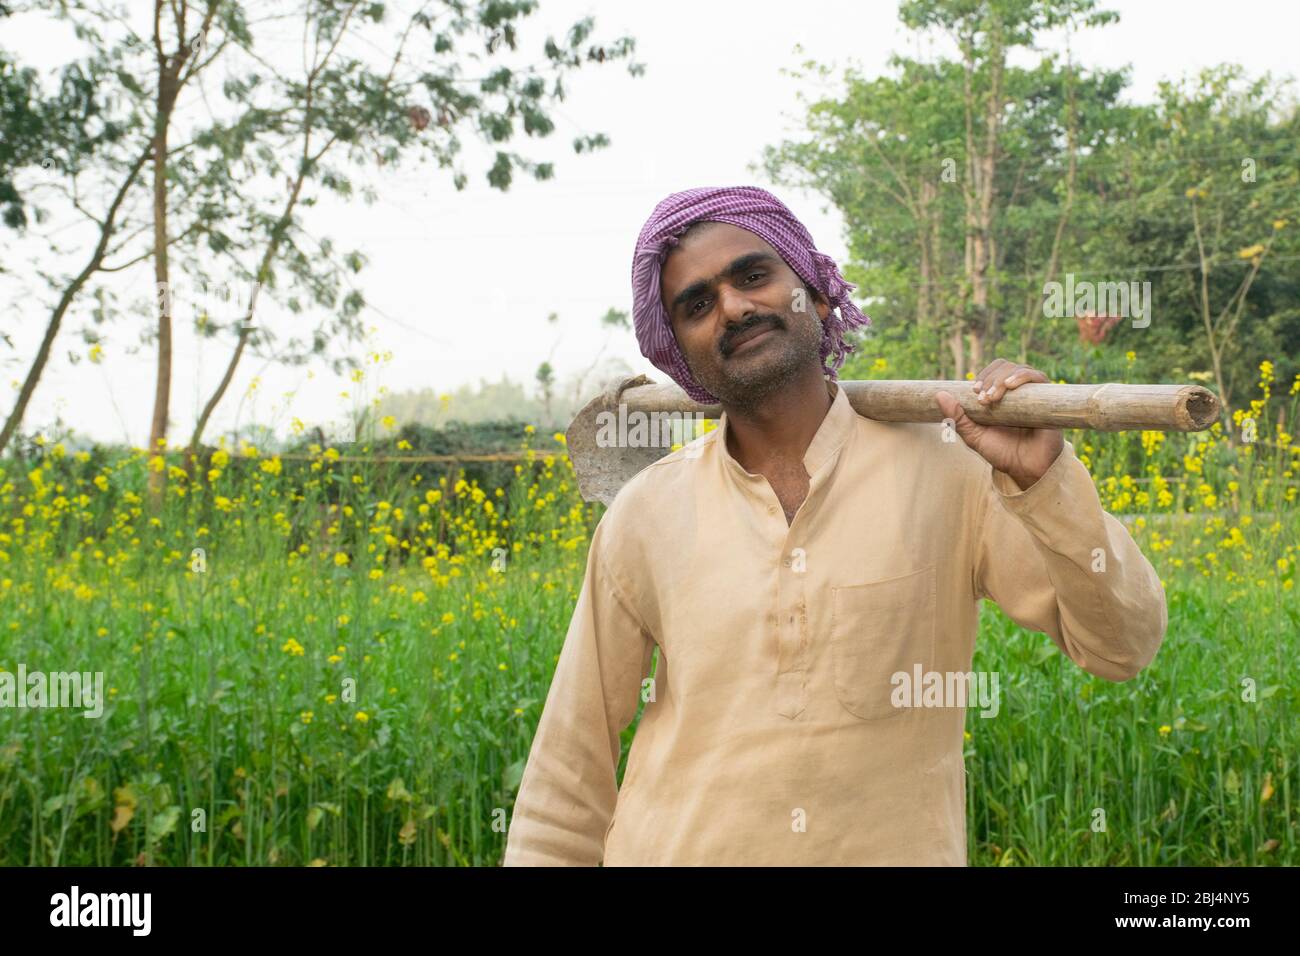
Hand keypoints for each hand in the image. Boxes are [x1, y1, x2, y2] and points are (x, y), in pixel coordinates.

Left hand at [935, 359, 1064, 490]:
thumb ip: (956, 418)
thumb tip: (939, 394)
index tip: (974, 391)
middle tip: (983, 399)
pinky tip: (1011, 386)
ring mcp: (1034, 395)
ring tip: (993, 398)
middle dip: (991, 379)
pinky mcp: (1048, 400)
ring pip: (1020, 369)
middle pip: (1005, 367)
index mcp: (1001, 397)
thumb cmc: (1002, 453)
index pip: (993, 371)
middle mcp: (1018, 393)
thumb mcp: (974, 436)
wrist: (1026, 469)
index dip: (983, 376)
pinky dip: (1023, 377)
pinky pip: (1039, 378)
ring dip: (1002, 379)